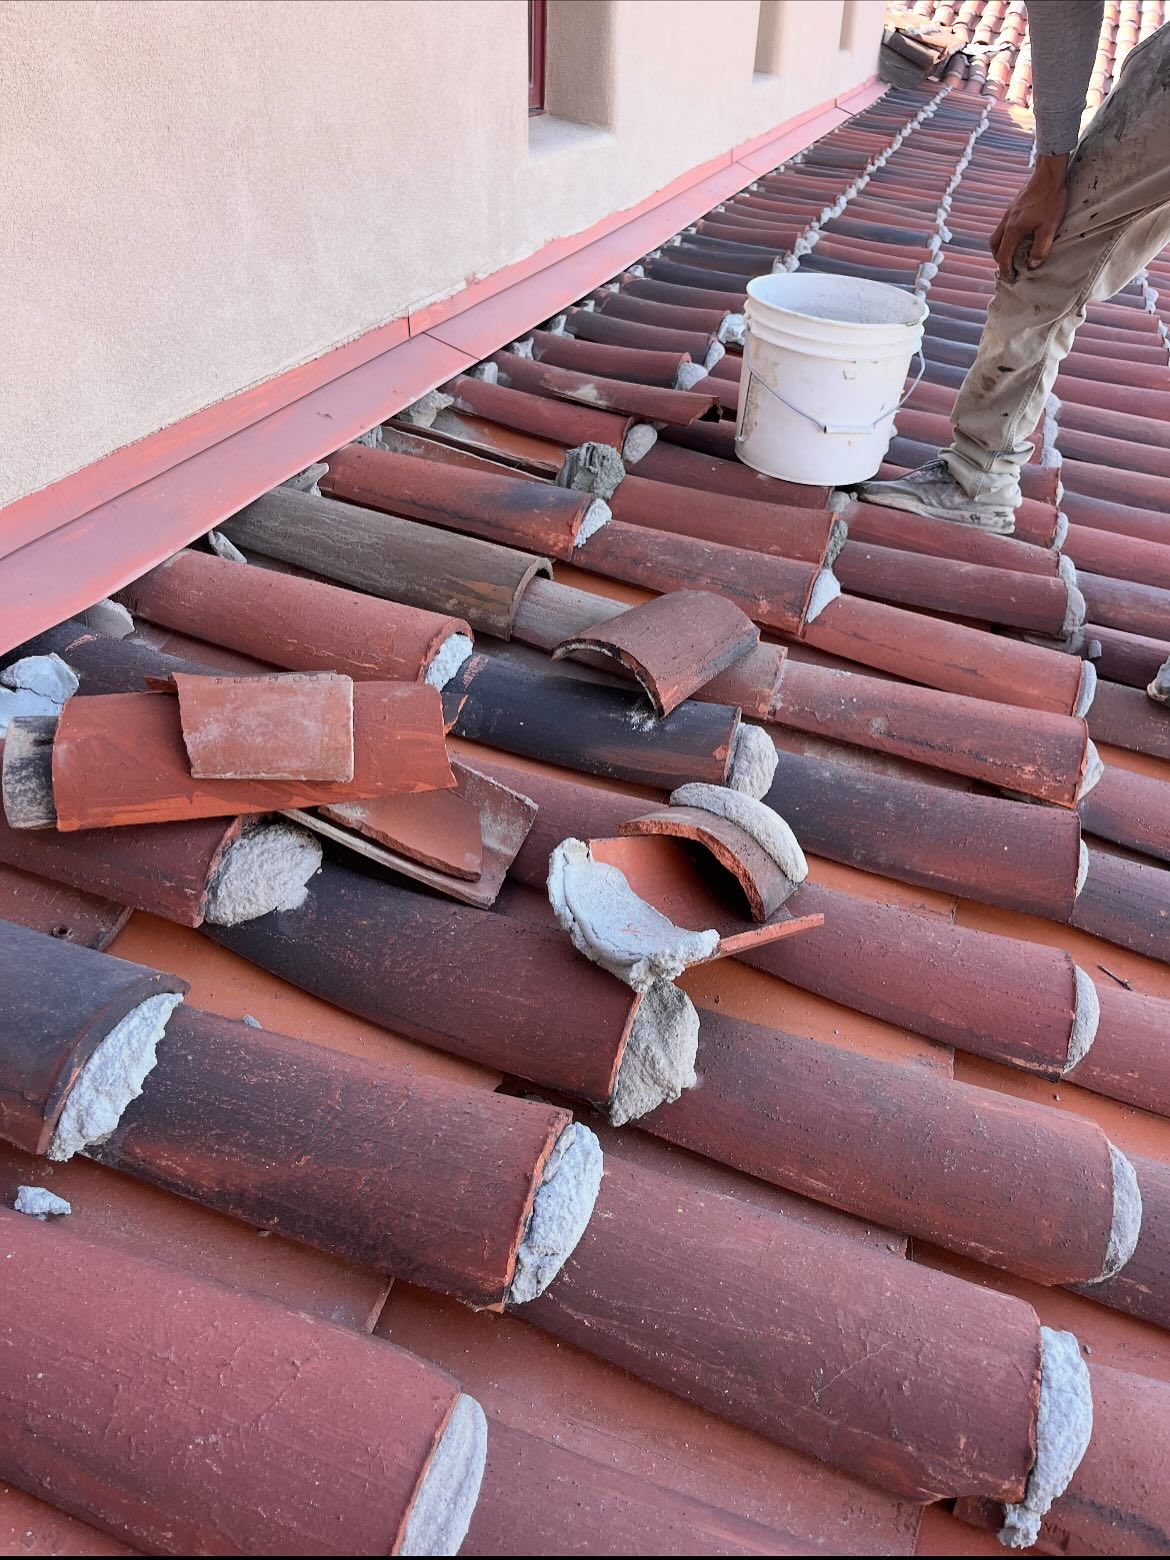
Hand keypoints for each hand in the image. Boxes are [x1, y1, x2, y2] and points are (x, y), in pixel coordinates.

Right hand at [989, 153, 1069, 278]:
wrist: (1049, 174)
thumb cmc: (1050, 200)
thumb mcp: (1049, 227)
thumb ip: (1040, 248)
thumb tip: (1032, 264)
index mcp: (1013, 230)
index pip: (1003, 255)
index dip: (1006, 269)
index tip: (1011, 278)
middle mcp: (1006, 222)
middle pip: (994, 246)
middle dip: (999, 259)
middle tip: (1008, 267)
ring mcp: (1008, 213)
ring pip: (997, 235)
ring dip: (1001, 247)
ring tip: (1011, 253)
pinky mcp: (1013, 207)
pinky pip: (1003, 226)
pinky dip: (1006, 236)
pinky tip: (1018, 235)